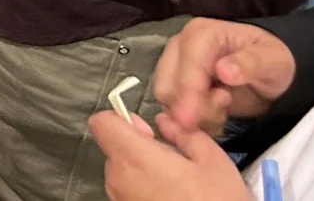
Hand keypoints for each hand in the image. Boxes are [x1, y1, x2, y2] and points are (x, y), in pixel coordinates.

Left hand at [88, 109, 249, 200]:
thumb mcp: (212, 161)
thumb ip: (183, 133)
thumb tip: (164, 121)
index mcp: (133, 157)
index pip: (101, 123)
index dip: (121, 119)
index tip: (147, 132)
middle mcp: (117, 179)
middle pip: (114, 149)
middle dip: (138, 148)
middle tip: (171, 161)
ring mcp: (119, 200)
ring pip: (122, 173)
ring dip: (142, 172)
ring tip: (176, 185)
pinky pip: (128, 194)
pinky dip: (144, 191)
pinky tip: (171, 198)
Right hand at [153, 17, 296, 134]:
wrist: (268, 71)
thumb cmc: (271, 60)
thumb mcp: (273, 59)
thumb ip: (251, 62)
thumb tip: (223, 71)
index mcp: (201, 34)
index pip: (186, 66)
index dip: (188, 94)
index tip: (189, 121)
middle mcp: (180, 47)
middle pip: (167, 84)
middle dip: (192, 107)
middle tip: (224, 110)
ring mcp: (175, 65)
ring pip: (167, 99)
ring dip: (194, 115)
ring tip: (223, 111)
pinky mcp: (176, 84)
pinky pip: (173, 108)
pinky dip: (193, 119)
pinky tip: (216, 115)